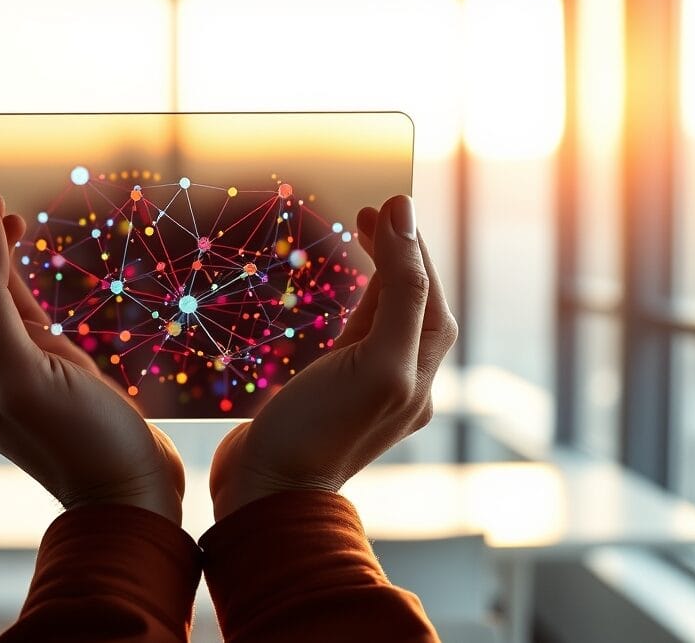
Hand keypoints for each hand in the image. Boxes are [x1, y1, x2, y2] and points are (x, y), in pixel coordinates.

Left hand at [0, 194, 183, 523]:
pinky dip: (25, 301)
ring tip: (12, 226)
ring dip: (2, 271)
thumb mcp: (27, 367)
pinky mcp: (54, 390)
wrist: (135, 498)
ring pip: (1, 317)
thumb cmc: (85, 440)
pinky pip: (30, 336)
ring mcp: (23, 386)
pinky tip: (31, 284)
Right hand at [209, 195, 456, 519]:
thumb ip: (399, 290)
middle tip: (371, 210)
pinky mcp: (333, 392)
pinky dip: (354, 304)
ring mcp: (367, 386)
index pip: (427, 290)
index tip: (389, 200)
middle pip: (412, 299)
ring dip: (378, 273)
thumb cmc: (319, 432)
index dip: (412, 242)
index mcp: (418, 370)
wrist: (267, 494)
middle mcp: (402, 377)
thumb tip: (405, 217)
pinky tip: (340, 295)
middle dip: (398, 252)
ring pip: (384, 316)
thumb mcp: (375, 359)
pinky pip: (354, 336)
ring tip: (360, 235)